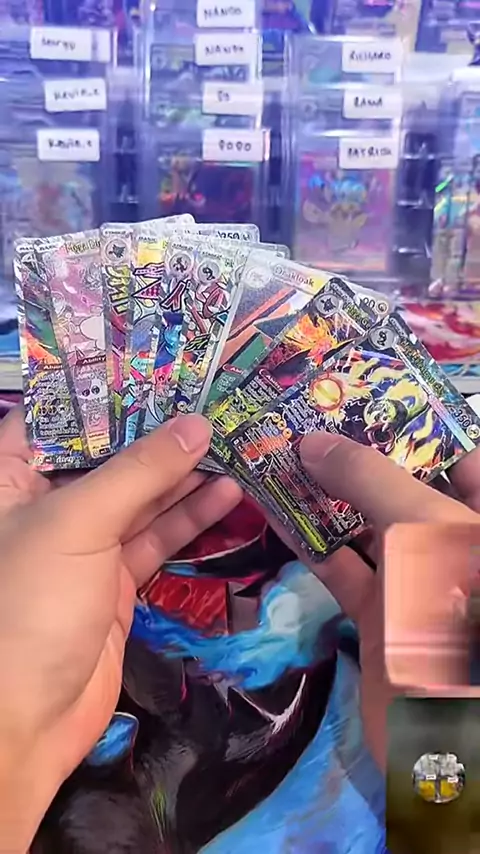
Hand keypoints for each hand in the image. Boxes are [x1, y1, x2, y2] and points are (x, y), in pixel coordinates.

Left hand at [0, 409, 241, 853]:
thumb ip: (139, 472)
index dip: (105, 389)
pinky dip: (191, 517)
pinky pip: (156, 537)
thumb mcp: (77, 523)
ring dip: (184, 473)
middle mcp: (45, 504)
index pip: (57, 415)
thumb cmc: (28, 603)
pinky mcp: (115, 581)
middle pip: (107, 454)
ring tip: (234, 441)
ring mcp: (83, 545)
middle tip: (213, 398)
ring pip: (139, 496)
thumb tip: (196, 424)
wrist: (25, 720)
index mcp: (11, 477)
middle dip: (158, 430)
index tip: (161, 365)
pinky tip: (228, 493)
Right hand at [279, 431, 479, 770]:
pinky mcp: (375, 614)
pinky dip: (306, 538)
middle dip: (355, 449)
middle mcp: (450, 540)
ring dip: (322, 491)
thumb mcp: (423, 529)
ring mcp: (413, 579)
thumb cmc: (456, 610)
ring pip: (363, 520)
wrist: (449, 742)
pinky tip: (271, 507)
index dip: (408, 418)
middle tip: (300, 410)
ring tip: (276, 447)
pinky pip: (337, 564)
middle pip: (401, 481)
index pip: (453, 449)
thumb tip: (311, 439)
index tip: (354, 387)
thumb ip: (369, 478)